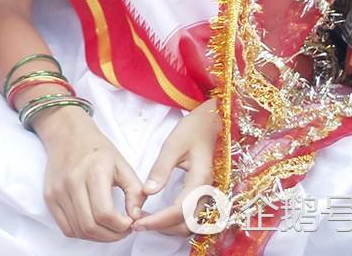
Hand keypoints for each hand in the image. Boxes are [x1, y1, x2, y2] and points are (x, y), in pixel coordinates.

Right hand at [36, 107, 144, 241]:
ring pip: (78, 230)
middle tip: (123, 230)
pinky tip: (93, 225)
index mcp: (93, 172)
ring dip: (98, 237)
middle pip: (91, 226)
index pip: (105, 213)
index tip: (130, 222)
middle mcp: (72, 182)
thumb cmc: (97, 150)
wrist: (67, 134)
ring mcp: (57, 191)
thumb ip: (135, 191)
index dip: (121, 226)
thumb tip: (135, 216)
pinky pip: (65, 228)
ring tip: (110, 228)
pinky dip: (82, 233)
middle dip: (112, 236)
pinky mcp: (49, 197)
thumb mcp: (123, 165)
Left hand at [133, 99, 219, 235]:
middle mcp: (208, 193)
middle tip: (137, 223)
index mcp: (200, 180)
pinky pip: (193, 217)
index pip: (179, 211)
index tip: (137, 222)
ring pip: (191, 224)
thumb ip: (161, 169)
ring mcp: (210, 196)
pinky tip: (160, 216)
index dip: (158, 220)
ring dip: (169, 228)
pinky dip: (176, 222)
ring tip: (146, 220)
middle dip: (162, 228)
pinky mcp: (206, 195)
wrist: (214, 123)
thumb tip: (147, 192)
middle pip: (187, 224)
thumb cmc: (194, 129)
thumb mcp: (173, 144)